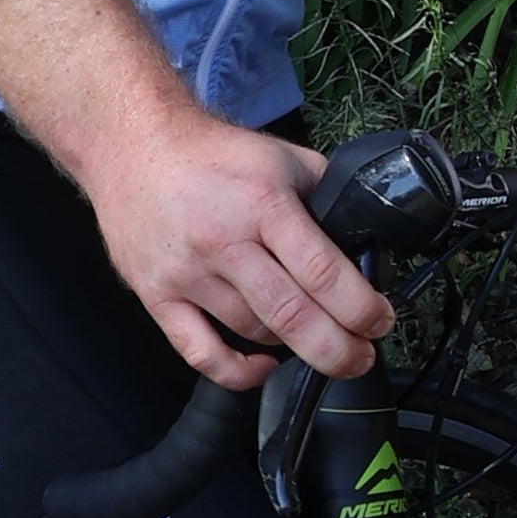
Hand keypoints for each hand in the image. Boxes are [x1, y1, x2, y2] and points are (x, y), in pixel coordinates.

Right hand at [89, 112, 397, 383]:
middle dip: (339, 348)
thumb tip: (365, 230)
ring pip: (253, 333)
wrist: (136, 145)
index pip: (322, 271)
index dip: (360, 307)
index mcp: (263, 204)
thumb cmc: (213, 155)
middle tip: (361, 357)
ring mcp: (187, 273)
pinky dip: (237, 372)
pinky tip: (264, 365)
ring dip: (295, 347)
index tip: (380, 320)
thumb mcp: (282, 157)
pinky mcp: (157, 295)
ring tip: (317, 343)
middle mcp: (224, 242)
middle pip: (292, 315)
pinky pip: (199, 353)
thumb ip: (323, 192)